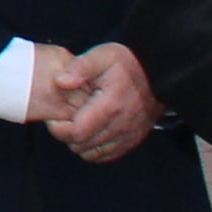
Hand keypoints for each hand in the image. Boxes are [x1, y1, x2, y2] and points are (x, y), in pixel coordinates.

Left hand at [39, 41, 161, 163]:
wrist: (158, 75)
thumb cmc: (127, 64)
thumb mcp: (102, 56)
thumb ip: (79, 67)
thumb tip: (60, 81)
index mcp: (110, 105)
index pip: (77, 132)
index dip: (59, 129)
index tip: (53, 118)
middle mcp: (121, 125)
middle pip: (82, 145)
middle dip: (66, 135)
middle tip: (62, 119)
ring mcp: (128, 135)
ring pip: (94, 153)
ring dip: (79, 143)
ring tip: (75, 124)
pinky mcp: (132, 140)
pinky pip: (107, 155)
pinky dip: (94, 149)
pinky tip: (89, 133)